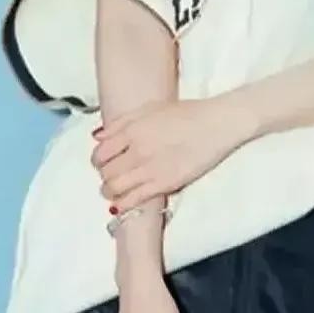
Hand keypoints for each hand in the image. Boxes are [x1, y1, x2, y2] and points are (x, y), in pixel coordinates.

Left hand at [92, 94, 251, 206]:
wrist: (216, 124)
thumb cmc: (186, 113)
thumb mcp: (149, 108)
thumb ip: (121, 122)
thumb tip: (98, 136)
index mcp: (132, 130)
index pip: (100, 153)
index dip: (98, 161)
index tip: (103, 163)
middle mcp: (137, 150)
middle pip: (106, 172)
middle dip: (104, 176)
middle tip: (110, 177)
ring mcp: (150, 169)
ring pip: (115, 188)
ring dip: (109, 192)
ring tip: (113, 192)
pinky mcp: (164, 184)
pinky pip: (134, 199)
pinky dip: (122, 204)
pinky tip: (121, 204)